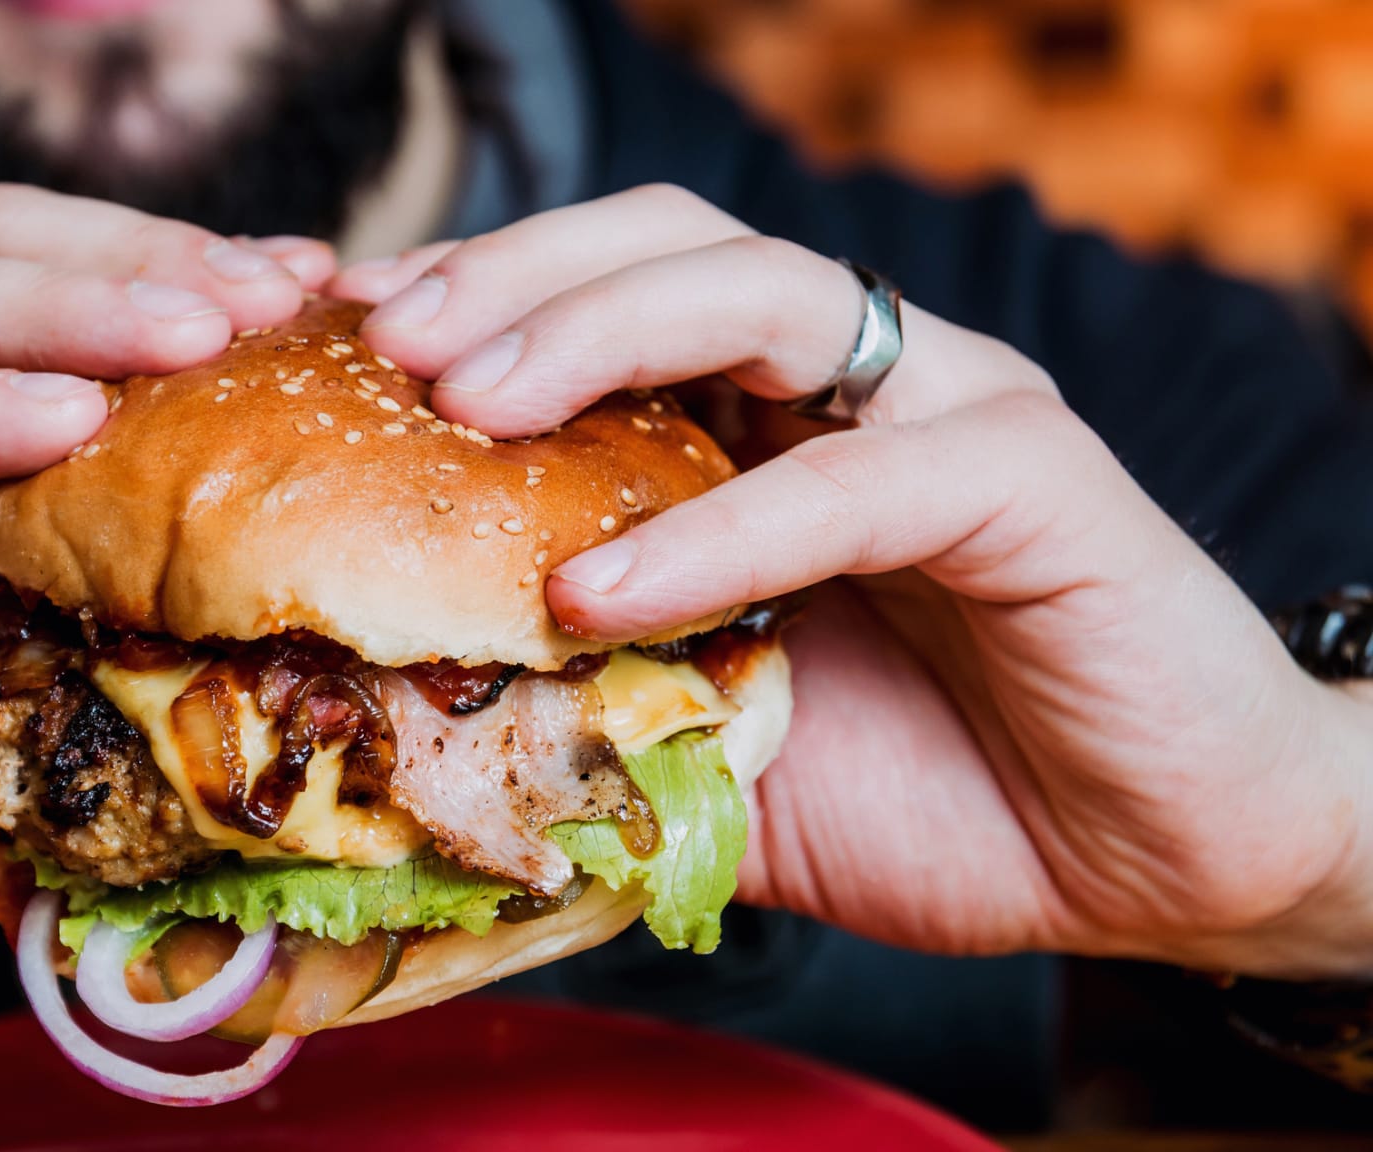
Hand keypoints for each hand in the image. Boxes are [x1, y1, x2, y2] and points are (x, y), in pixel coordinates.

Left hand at [334, 185, 1372, 977]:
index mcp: (772, 417)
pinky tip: (601, 585)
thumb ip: (595, 715)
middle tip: (390, 342)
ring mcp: (950, 409)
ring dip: (597, 332)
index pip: (607, 298)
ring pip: (763, 293)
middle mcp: (857, 383)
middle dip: (514, 276)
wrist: (1148, 862)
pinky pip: (857, 478)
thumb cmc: (933, 790)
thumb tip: (413, 737)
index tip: (344, 339)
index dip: (475, 299)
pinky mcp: (1033, 480)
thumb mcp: (715, 750)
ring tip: (469, 406)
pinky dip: (720, 528)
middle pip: (668, 244)